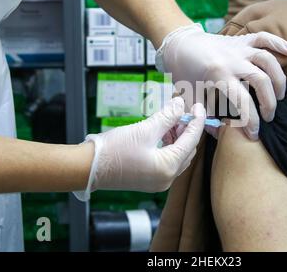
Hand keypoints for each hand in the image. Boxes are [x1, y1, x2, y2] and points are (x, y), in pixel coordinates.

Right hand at [74, 97, 205, 200]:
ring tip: (172, 120)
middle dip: (188, 129)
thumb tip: (180, 104)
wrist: (87, 168)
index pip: (192, 140)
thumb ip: (166, 116)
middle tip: (183, 111)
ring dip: (178, 138)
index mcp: (168, 167)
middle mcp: (167, 179)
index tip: (199, 106)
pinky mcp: (150, 180)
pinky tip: (163, 133)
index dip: (197, 121)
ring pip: (179, 156)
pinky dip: (169, 147)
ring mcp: (159, 182)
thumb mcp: (144, 129)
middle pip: (188, 150)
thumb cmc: (113, 150)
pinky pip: (168, 162)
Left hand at [156, 24, 286, 140]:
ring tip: (280, 96)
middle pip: (261, 81)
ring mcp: (239, 48)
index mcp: (218, 76)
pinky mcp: (242, 40)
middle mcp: (232, 60)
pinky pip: (264, 38)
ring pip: (268, 60)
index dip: (251, 122)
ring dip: (278, 79)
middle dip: (269, 103)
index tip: (254, 135)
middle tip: (269, 118)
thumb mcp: (190, 98)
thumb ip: (204, 118)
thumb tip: (219, 135)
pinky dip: (279, 43)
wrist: (178, 44)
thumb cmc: (183, 73)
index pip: (242, 102)